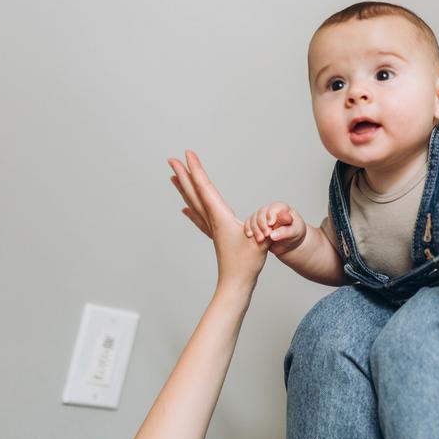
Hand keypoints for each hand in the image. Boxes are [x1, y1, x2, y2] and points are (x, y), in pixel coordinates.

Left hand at [167, 150, 267, 292]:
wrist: (236, 283)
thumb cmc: (247, 263)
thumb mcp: (259, 241)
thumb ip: (264, 228)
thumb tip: (267, 223)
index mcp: (220, 217)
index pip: (205, 188)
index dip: (196, 170)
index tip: (187, 155)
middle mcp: (212, 220)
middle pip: (194, 193)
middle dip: (183, 175)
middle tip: (172, 160)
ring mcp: (212, 228)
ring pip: (194, 203)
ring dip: (184, 189)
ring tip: (174, 177)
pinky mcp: (215, 235)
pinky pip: (199, 218)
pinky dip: (190, 210)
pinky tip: (185, 209)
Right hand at [244, 202, 306, 255]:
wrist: (290, 243)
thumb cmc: (295, 234)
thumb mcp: (294, 232)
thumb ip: (285, 232)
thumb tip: (272, 235)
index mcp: (281, 208)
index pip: (273, 208)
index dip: (270, 215)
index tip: (271, 225)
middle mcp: (269, 210)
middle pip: (261, 213)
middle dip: (262, 225)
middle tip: (266, 235)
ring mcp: (261, 218)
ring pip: (253, 219)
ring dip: (255, 229)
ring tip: (260, 240)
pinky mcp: (256, 226)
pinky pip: (248, 224)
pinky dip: (248, 229)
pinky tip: (250, 236)